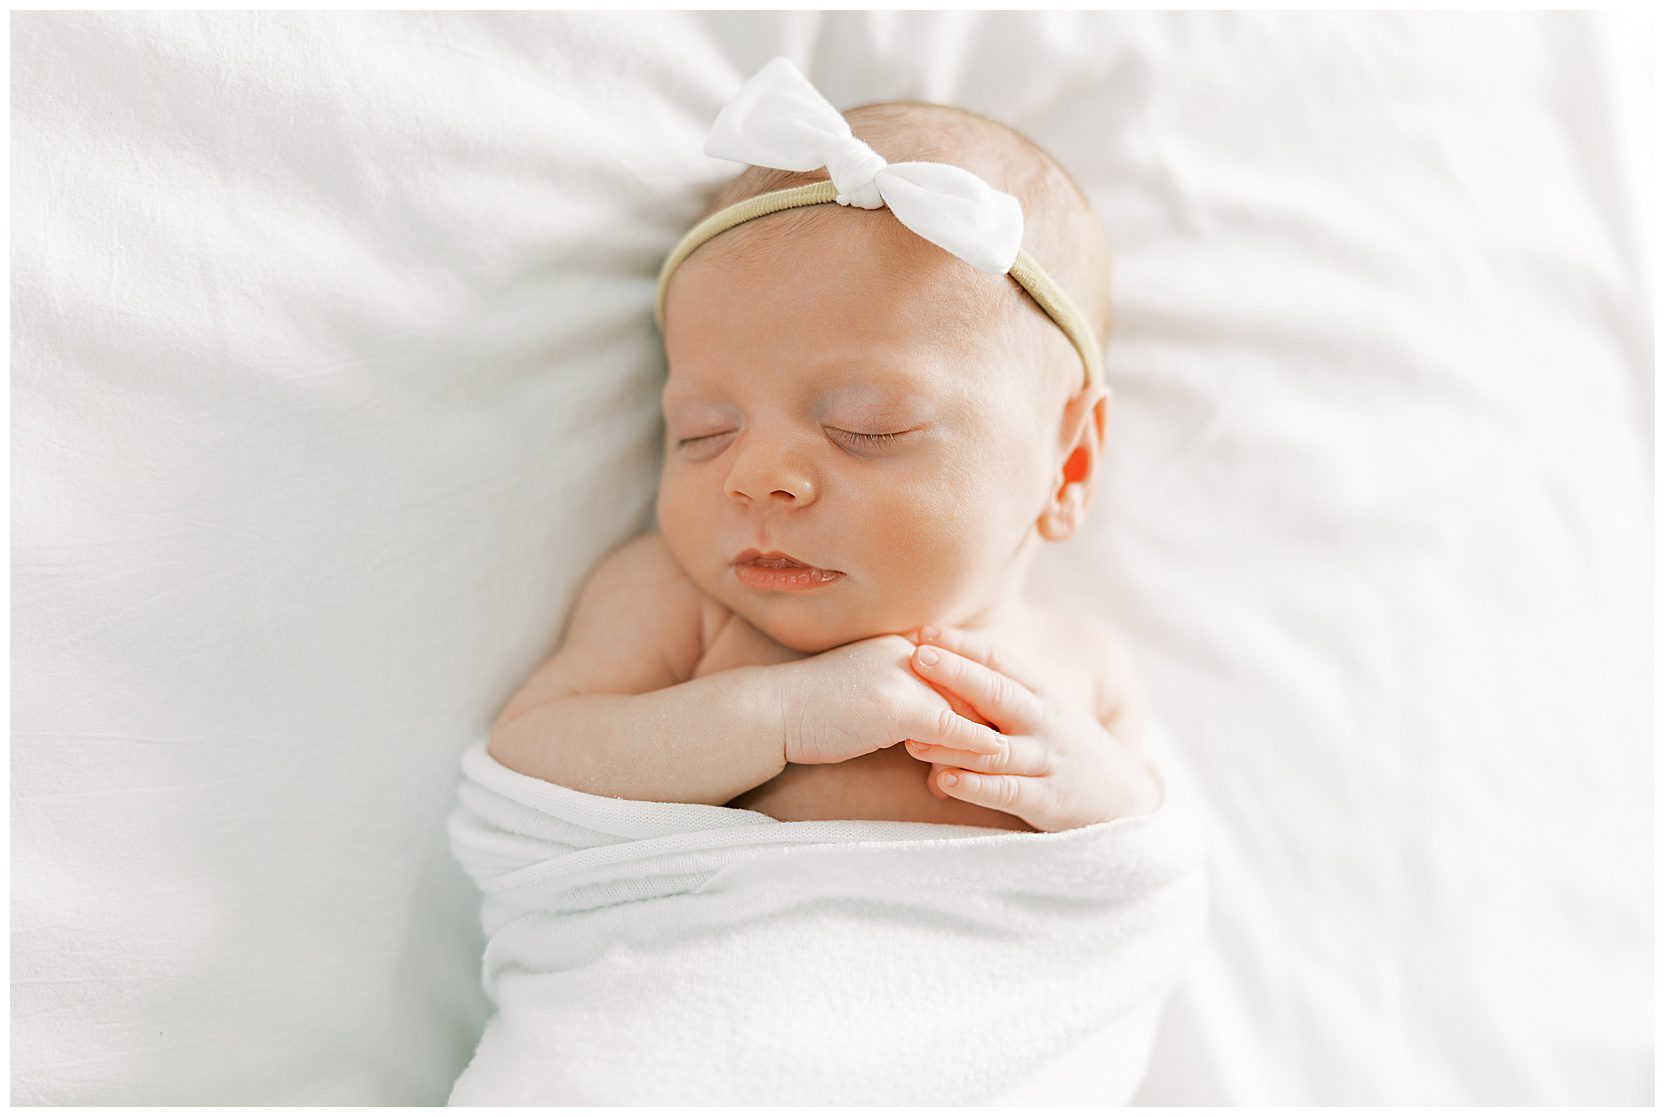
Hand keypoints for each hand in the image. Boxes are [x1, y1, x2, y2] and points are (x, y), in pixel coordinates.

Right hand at [778, 634, 1004, 766]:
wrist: (773, 711)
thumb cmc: (811, 706)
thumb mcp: (864, 685)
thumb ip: (898, 689)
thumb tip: (924, 715)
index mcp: (901, 644)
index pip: (959, 668)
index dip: (979, 697)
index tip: (998, 722)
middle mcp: (908, 653)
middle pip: (971, 685)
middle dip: (990, 719)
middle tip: (1007, 750)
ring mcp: (905, 679)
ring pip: (968, 708)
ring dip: (986, 739)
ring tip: (998, 766)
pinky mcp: (900, 710)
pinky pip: (953, 729)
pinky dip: (975, 748)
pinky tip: (991, 765)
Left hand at [900, 624, 1164, 831]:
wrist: (1125, 798)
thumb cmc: (1068, 747)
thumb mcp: (1046, 710)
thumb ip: (1003, 692)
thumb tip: (946, 665)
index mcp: (1044, 695)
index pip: (1001, 662)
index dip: (963, 645)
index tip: (925, 631)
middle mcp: (1045, 722)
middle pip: (998, 694)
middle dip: (958, 674)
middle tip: (918, 656)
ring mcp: (1047, 761)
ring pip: (996, 748)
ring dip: (953, 741)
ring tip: (912, 735)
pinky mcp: (1046, 800)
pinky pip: (1007, 791)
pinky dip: (976, 787)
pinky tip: (944, 781)